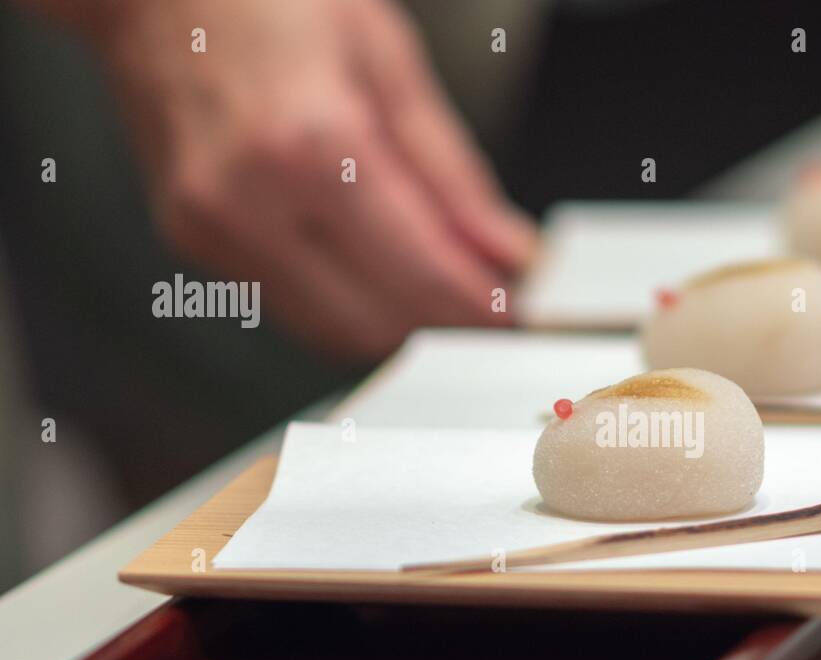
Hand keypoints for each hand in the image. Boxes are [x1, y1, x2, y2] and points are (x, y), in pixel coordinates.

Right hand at [91, 0, 536, 357]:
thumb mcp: (386, 61)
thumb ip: (451, 173)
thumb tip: (504, 248)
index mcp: (311, 142)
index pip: (421, 269)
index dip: (481, 301)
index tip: (518, 309)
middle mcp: (251, 198)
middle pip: (379, 317)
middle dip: (446, 322)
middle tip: (490, 300)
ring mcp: (214, 228)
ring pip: (334, 330)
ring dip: (399, 325)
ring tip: (442, 288)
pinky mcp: (194, 243)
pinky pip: (293, 308)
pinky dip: (349, 306)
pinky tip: (380, 276)